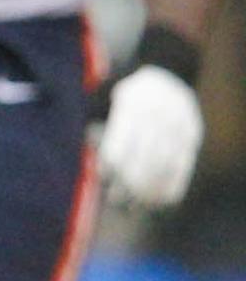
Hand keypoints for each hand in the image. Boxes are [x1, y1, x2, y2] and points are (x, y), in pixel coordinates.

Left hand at [101, 63, 204, 209]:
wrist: (168, 76)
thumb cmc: (128, 94)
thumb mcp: (109, 98)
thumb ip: (97, 123)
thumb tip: (87, 158)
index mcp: (131, 106)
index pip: (119, 146)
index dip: (110, 167)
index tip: (102, 178)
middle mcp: (157, 117)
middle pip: (142, 160)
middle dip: (129, 184)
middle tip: (117, 200)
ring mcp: (178, 127)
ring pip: (163, 166)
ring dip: (149, 189)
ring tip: (135, 204)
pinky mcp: (193, 136)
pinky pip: (184, 165)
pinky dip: (172, 185)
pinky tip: (159, 201)